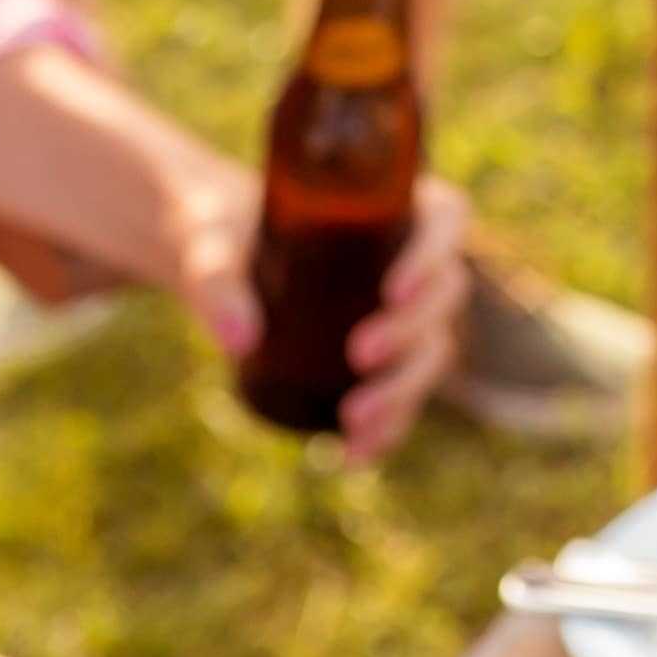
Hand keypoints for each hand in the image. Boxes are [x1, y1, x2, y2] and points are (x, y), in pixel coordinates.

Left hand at [155, 161, 470, 465]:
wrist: (210, 257)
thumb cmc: (218, 230)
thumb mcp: (210, 245)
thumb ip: (217, 282)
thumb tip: (240, 341)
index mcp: (389, 202)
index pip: (447, 217)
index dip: (433, 253)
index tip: (391, 289)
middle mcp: (408, 256)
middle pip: (445, 292)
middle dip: (411, 331)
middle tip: (360, 354)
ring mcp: (399, 312)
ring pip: (432, 351)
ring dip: (405, 390)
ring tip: (354, 420)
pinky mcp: (379, 359)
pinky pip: (403, 397)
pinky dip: (387, 429)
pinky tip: (355, 455)